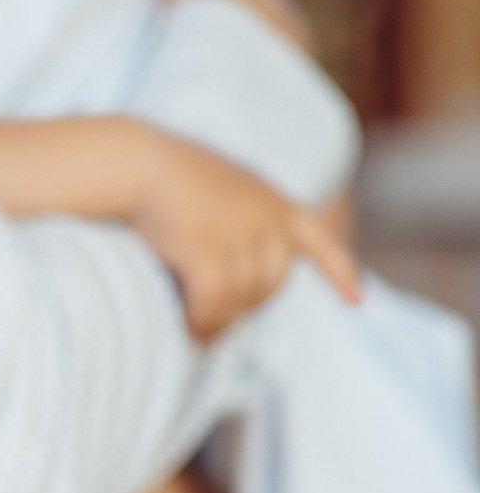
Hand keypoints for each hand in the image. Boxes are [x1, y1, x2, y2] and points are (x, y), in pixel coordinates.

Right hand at [129, 126, 359, 338]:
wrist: (133, 162)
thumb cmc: (158, 178)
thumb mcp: (212, 192)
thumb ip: (233, 224)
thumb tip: (229, 281)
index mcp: (273, 201)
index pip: (319, 239)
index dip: (339, 271)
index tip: (358, 300)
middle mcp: (268, 216)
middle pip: (273, 285)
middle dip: (244, 309)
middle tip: (212, 328)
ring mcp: (241, 232)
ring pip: (243, 297)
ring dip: (219, 320)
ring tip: (196, 331)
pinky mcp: (209, 248)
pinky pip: (213, 301)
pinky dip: (201, 319)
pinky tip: (189, 328)